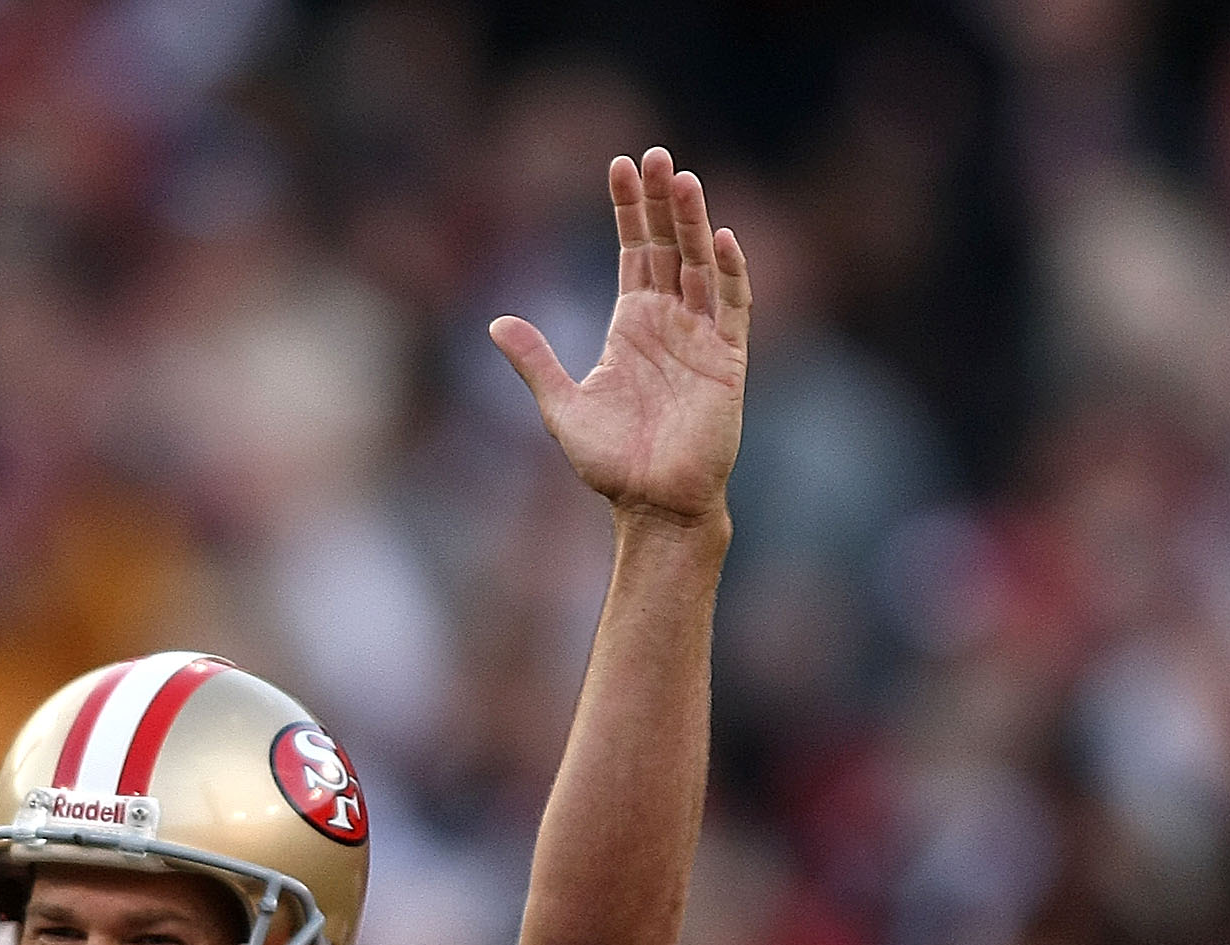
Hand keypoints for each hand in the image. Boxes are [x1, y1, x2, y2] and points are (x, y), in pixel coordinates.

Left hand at [490, 149, 748, 526]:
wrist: (651, 504)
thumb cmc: (610, 463)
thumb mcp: (562, 407)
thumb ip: (536, 362)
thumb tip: (496, 321)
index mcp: (632, 324)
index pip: (634, 251)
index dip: (628, 209)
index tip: (620, 164)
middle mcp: (670, 322)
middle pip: (669, 246)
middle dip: (662, 201)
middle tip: (656, 154)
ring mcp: (702, 338)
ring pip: (701, 265)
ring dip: (693, 222)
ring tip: (683, 178)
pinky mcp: (727, 362)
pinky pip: (733, 308)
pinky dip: (730, 273)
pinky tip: (721, 238)